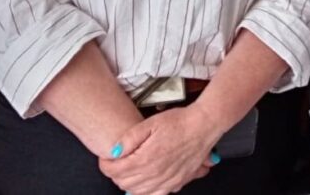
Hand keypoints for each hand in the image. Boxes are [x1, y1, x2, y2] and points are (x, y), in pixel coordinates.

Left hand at [99, 105, 221, 193]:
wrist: (203, 125)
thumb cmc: (179, 121)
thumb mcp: (150, 123)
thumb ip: (129, 138)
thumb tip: (113, 152)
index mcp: (145, 159)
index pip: (114, 171)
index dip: (105, 165)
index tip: (106, 158)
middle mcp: (154, 174)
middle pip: (123, 183)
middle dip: (115, 174)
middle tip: (117, 162)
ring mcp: (166, 180)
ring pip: (137, 192)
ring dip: (128, 183)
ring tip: (129, 170)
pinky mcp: (177, 182)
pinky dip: (146, 191)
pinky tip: (145, 182)